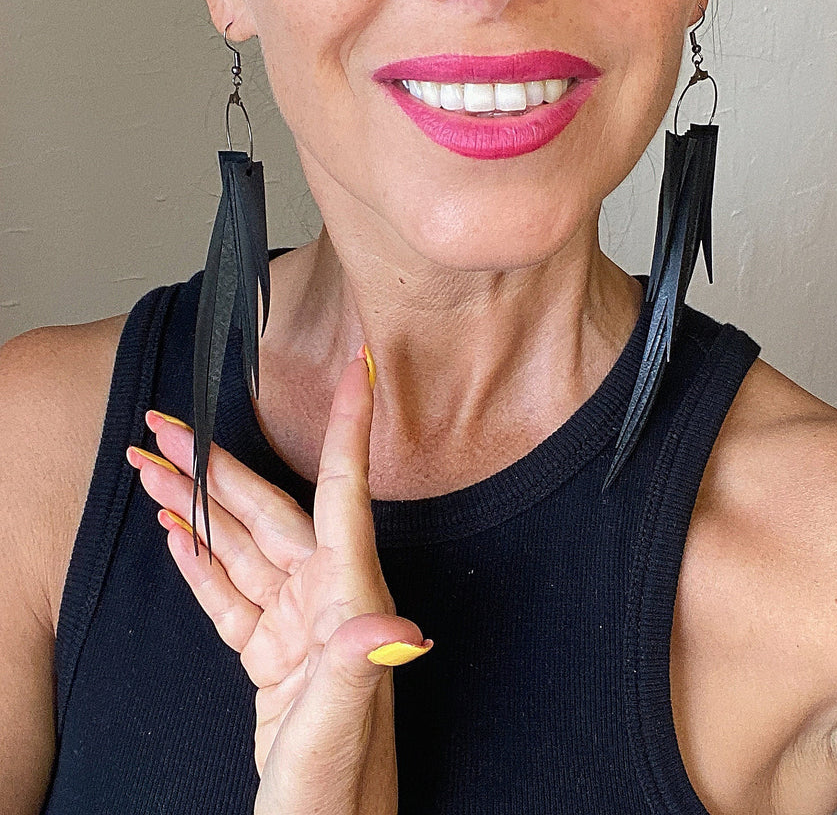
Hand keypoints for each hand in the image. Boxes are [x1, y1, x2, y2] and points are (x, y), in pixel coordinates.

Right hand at [127, 344, 432, 814]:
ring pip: (240, 547)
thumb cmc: (335, 805)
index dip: (351, 428)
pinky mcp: (272, 658)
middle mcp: (328, 602)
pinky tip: (176, 534)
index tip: (360, 368)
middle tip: (162, 427)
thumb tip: (386, 617)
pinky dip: (200, 560)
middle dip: (213, 466)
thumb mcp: (336, 737)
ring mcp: (298, 628)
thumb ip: (355, 670)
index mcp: (348, 601)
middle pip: (268, 512)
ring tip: (146, 471)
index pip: (346, 495)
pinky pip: (231, 593)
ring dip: (193, 509)